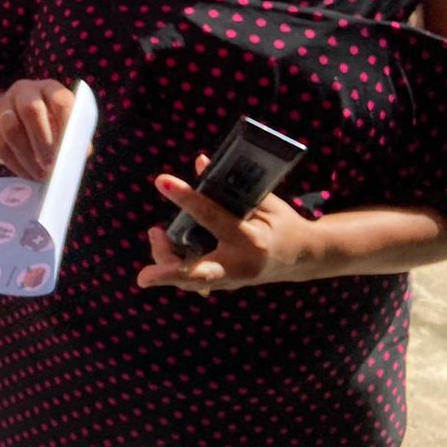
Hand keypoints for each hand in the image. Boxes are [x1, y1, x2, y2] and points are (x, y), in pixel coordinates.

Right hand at [0, 79, 74, 180]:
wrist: (11, 116)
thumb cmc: (47, 122)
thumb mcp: (62, 121)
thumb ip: (74, 135)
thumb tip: (81, 152)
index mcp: (49, 88)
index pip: (60, 100)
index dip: (66, 123)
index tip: (71, 147)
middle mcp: (24, 92)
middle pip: (31, 110)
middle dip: (43, 140)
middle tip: (52, 165)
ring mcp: (4, 106)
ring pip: (11, 129)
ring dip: (28, 156)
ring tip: (42, 175)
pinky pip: (1, 146)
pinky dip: (17, 164)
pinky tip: (30, 175)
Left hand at [136, 156, 324, 295]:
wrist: (303, 257)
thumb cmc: (281, 223)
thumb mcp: (264, 202)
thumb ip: (232, 186)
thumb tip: (200, 161)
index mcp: (252, 239)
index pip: (212, 216)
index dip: (186, 197)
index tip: (162, 180)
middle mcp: (240, 265)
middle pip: (199, 274)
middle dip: (169, 275)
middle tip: (144, 277)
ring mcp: (232, 280)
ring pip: (191, 280)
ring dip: (165, 263)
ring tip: (156, 233)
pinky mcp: (225, 284)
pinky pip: (194, 280)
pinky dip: (175, 268)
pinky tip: (166, 247)